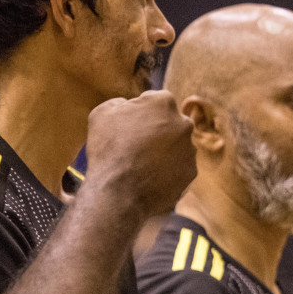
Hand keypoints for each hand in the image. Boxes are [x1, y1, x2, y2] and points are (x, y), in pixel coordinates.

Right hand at [85, 91, 196, 217]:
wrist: (119, 192)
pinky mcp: (191, 172)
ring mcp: (190, 149)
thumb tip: (127, 105)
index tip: (128, 126)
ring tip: (140, 165)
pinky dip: (167, 171)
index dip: (138, 113)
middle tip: (135, 146)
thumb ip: (119, 103)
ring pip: (176, 146)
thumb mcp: (101, 114)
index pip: (153, 101)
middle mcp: (183, 123)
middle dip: (155, 131)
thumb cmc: (108, 149)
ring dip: (163, 151)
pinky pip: (178, 168)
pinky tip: (149, 178)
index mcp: (163, 101)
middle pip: (168, 123)